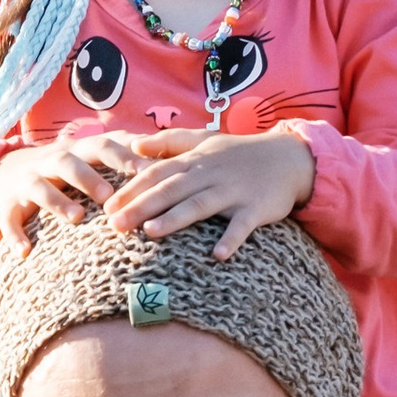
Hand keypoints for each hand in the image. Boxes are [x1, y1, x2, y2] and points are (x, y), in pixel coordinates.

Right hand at [0, 131, 140, 252]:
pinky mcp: (8, 205)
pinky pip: (9, 219)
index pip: (103, 146)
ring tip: (77, 218)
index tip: (148, 170)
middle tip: (110, 196)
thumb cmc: (67, 166)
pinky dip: (15, 235)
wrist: (8, 170)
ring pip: (40, 187)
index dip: (124, 155)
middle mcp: (52, 161)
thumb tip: (171, 150)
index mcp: (79, 150)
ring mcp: (28, 182)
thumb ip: (125, 151)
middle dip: (89, 177)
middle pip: (69, 162)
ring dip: (57, 202)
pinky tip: (25, 252)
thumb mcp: (92, 154)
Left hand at [103, 127, 315, 259]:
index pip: (157, 174)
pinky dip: (231, 239)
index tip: (107, 207)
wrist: (288, 158)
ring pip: (200, 205)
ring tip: (151, 232)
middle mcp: (210, 174)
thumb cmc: (240, 153)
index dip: (131, 190)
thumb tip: (133, 145)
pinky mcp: (256, 208)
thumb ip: (169, 143)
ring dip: (176, 219)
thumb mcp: (204, 141)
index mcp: (195, 161)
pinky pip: (242, 225)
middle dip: (141, 207)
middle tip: (114, 225)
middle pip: (171, 191)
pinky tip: (217, 255)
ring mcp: (233, 191)